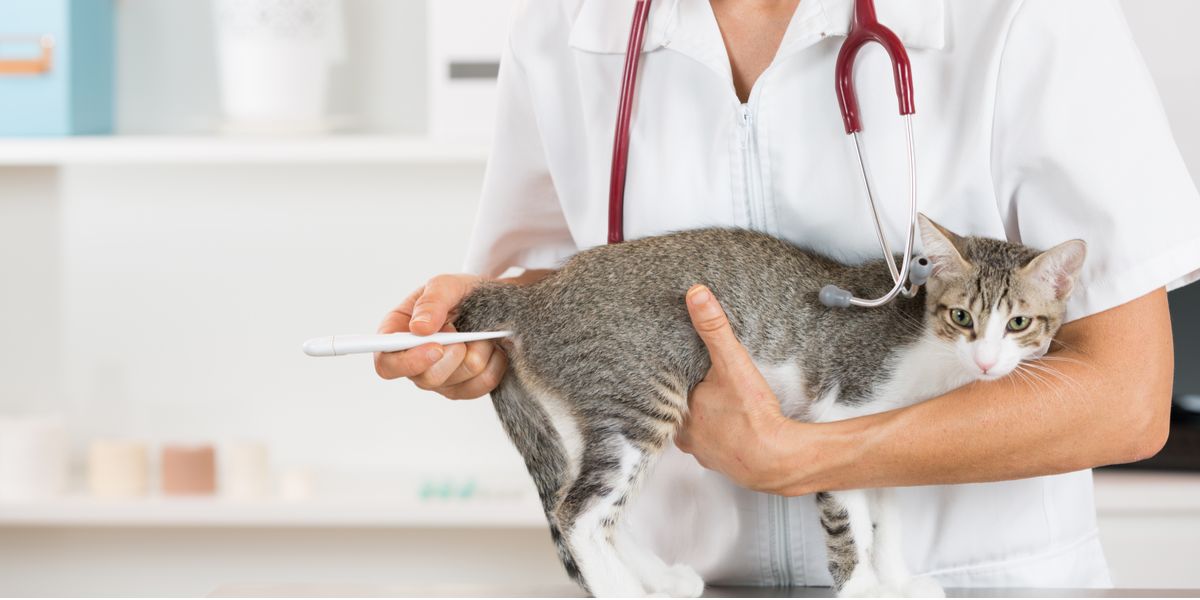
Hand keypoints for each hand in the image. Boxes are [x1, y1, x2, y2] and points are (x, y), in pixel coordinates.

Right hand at [374, 273, 507, 399]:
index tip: (436, 347)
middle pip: (425, 379)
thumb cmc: (463, 294)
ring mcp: (440, 379)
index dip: (407, 362)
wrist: (496, 304)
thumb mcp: (448, 285)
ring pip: (456, 384)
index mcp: (398, 333)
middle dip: (452, 356)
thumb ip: (432, 300)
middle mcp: (415, 361)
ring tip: (481, 334)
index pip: (386, 363)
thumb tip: (419, 327)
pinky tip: (493, 347)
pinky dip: (493, 363)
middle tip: (463, 333)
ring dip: (476, 353)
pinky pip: (481, 385)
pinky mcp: (464, 387)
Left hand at [675, 285, 796, 492]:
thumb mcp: (732, 363)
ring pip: (701, 431)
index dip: (681, 378)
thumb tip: (696, 296)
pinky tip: (740, 427)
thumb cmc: (752, 417)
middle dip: (696, 398)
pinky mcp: (727, 465)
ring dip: (711, 419)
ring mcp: (706, 454)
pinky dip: (728, 437)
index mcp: (680, 411)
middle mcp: (687, 437)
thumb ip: (714, 329)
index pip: (671, 389)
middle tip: (710, 385)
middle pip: (685, 411)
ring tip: (725, 404)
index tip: (690, 369)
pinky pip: (721, 447)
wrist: (778, 458)